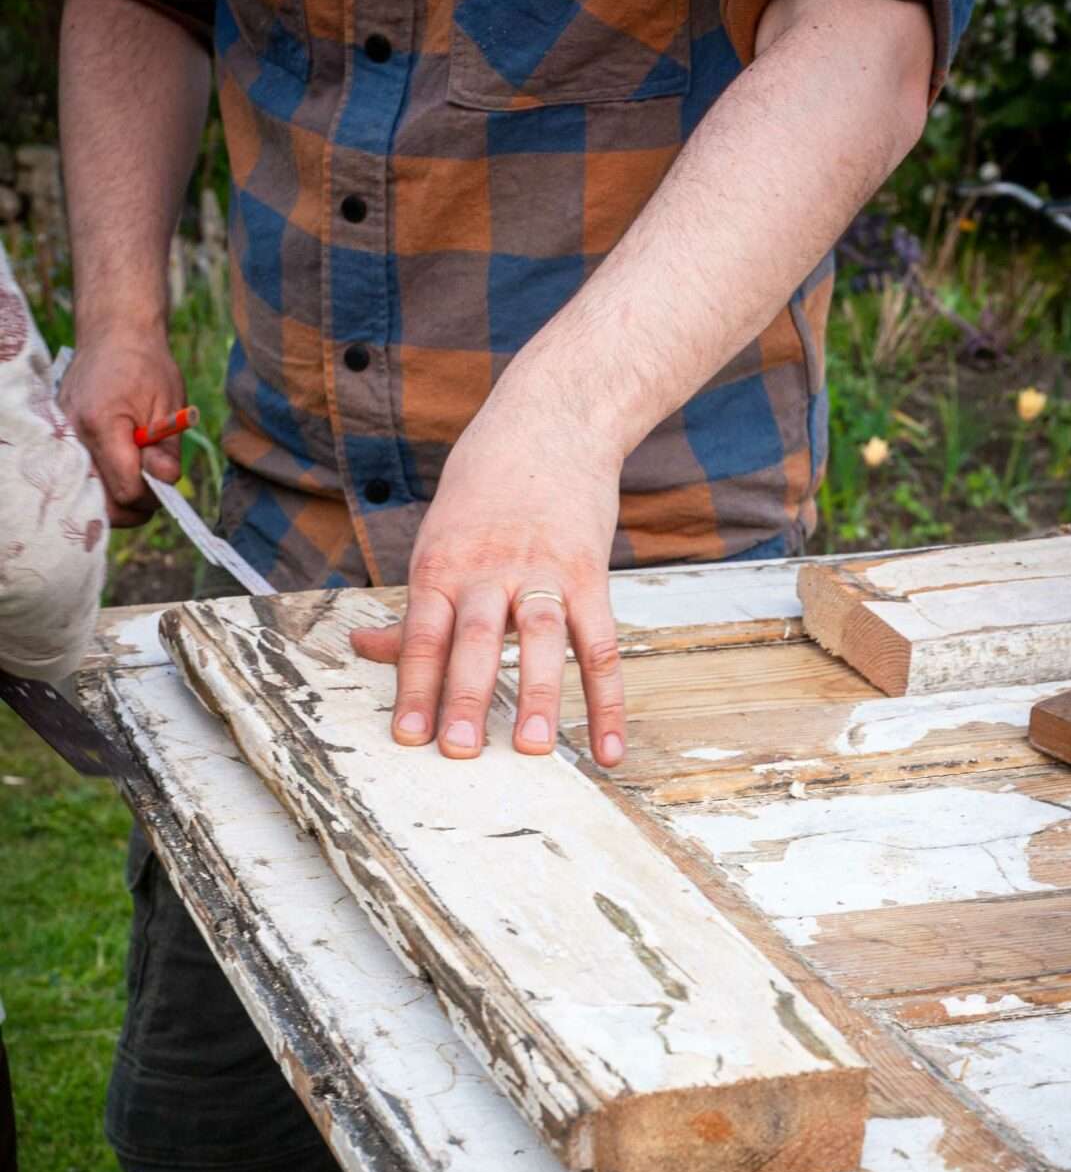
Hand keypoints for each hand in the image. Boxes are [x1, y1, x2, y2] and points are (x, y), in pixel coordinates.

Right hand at [59, 328, 185, 526]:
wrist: (113, 333)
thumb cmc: (146, 365)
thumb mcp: (169, 407)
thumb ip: (166, 452)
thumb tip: (165, 484)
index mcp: (102, 425)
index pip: (126, 491)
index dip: (151, 498)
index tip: (164, 483)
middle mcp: (73, 435)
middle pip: (103, 503)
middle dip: (134, 505)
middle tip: (153, 485)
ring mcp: (62, 437)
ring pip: (90, 494)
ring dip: (117, 495)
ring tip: (137, 470)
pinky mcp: (60, 437)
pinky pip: (81, 476)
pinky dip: (103, 481)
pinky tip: (120, 465)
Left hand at [350, 384, 626, 765]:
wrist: (550, 421)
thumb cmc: (484, 490)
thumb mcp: (436, 538)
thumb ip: (411, 604)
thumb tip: (362, 646)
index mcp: (441, 564)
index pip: (422, 633)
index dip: (413, 685)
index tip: (407, 735)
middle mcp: (489, 569)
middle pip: (475, 638)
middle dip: (467, 696)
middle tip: (460, 749)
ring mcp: (544, 571)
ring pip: (541, 639)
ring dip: (537, 695)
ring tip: (532, 747)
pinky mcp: (590, 574)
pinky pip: (601, 645)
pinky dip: (607, 701)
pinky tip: (606, 749)